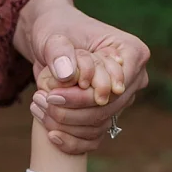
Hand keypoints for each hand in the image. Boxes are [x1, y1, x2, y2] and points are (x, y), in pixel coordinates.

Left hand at [14, 0, 150, 153]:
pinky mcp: (106, 116)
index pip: (117, 85)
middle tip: (42, 101)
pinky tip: (51, 134)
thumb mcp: (53, 36)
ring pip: (99, 125)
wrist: (50, 44)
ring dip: (67, 124)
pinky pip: (94, 138)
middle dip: (72, 110)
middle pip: (108, 108)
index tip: (54, 95)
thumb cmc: (56, 31)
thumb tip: (67, 75)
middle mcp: (133, 80)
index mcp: (132, 53)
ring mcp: (121, 101)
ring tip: (38, 106)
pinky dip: (72, 141)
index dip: (87, 96)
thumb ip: (59, 52)